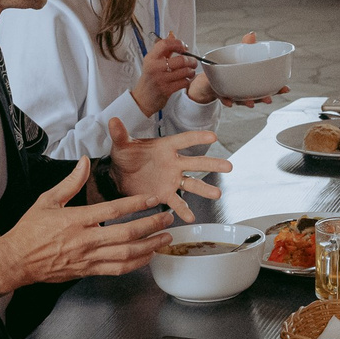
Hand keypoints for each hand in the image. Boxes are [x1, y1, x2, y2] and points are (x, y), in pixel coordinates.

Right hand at [0, 155, 174, 290]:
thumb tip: (84, 161)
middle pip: (126, 234)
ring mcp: (88, 258)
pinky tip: (147, 256)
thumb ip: (70, 182)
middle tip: (168, 217)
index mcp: (75, 220)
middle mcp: (85, 240)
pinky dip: (136, 264)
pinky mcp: (88, 271)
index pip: (112, 210)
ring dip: (149, 246)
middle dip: (151, 225)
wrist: (16, 261)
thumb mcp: (47, 200)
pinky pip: (117, 269)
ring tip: (165, 237)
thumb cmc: (30, 230)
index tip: (153, 198)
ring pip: (126, 254)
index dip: (136, 204)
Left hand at [108, 118, 234, 219]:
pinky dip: (183, 210)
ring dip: (204, 189)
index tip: (213, 137)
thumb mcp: (121, 144)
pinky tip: (190, 218)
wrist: (118, 175)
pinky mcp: (165, 194)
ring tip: (217, 194)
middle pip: (196, 163)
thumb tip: (111, 120)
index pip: (184, 140)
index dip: (198, 138)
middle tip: (228, 166)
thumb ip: (119, 134)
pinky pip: (177, 202)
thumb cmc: (124, 156)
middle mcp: (173, 163)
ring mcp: (171, 180)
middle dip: (212, 164)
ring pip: (192, 184)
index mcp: (165, 147)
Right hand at [130, 33, 198, 118]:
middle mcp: (155, 67)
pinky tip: (186, 79)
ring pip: (185, 71)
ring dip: (191, 71)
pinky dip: (188, 80)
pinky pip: (184, 82)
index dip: (178, 43)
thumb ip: (164, 49)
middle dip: (191, 60)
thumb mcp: (153, 62)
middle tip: (193, 61)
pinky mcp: (166, 90)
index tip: (184, 47)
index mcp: (151, 58)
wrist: (142, 98)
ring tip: (190, 71)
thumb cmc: (150, 78)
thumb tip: (172, 35)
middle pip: (181, 59)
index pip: (165, 44)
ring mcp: (161, 79)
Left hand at [190, 32, 284, 107]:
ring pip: (244, 100)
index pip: (269, 87)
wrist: (209, 77)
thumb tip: (252, 34)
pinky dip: (227, 101)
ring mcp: (235, 94)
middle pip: (259, 96)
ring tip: (251, 103)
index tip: (286, 89)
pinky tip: (229, 102)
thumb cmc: (230, 66)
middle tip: (269, 99)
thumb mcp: (239, 55)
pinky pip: (226, 99)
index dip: (278, 89)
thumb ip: (246, 46)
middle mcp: (247, 90)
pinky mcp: (222, 94)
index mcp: (254, 82)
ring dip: (248, 102)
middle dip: (264, 98)